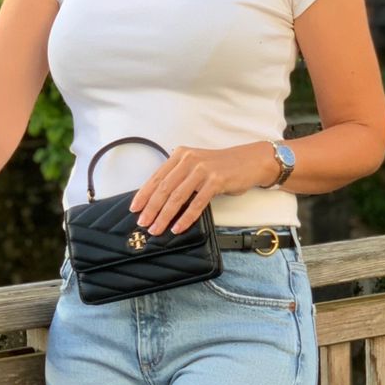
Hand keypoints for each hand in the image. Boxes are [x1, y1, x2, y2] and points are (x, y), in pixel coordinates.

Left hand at [128, 142, 276, 232]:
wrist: (250, 161)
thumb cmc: (222, 167)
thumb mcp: (196, 166)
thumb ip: (179, 177)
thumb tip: (159, 200)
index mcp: (180, 155)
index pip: (157, 177)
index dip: (144, 194)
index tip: (134, 209)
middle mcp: (189, 159)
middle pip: (164, 188)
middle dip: (151, 208)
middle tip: (143, 224)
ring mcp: (202, 169)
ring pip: (177, 197)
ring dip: (165, 216)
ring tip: (157, 229)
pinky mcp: (216, 181)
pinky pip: (196, 203)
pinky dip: (186, 217)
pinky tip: (178, 227)